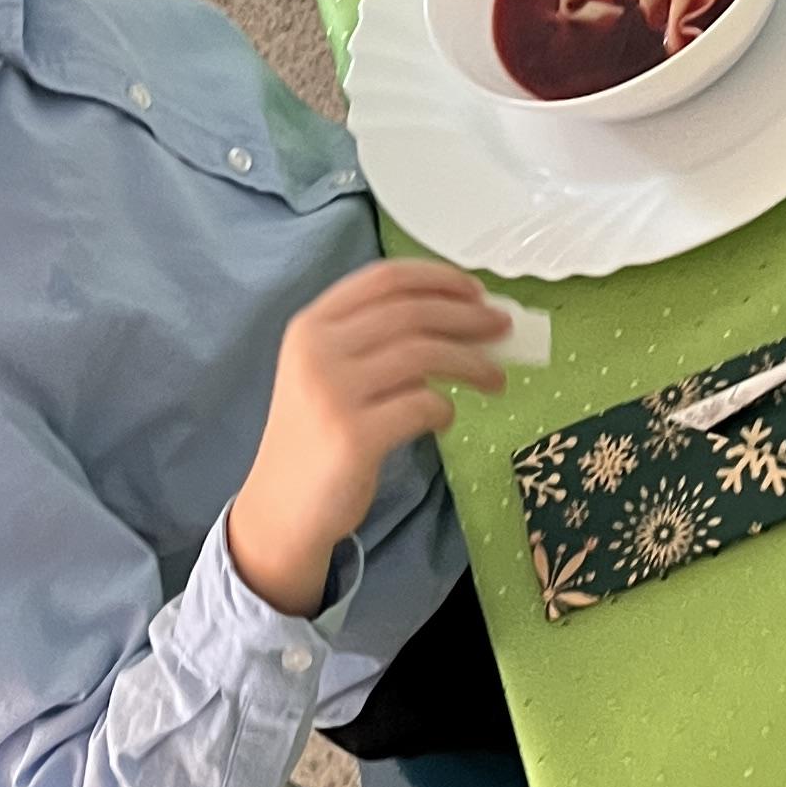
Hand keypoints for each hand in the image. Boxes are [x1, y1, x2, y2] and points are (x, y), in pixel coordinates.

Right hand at [228, 263, 513, 620]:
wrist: (282, 508)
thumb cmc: (316, 436)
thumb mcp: (329, 374)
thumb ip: (377, 344)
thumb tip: (464, 321)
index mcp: (311, 325)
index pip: (384, 278)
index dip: (437, 278)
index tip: (476, 290)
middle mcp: (317, 350)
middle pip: (411, 313)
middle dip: (468, 316)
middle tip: (503, 327)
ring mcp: (332, 392)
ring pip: (424, 354)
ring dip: (472, 363)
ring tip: (496, 378)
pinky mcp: (353, 436)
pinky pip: (423, 406)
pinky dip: (445, 409)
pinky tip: (444, 419)